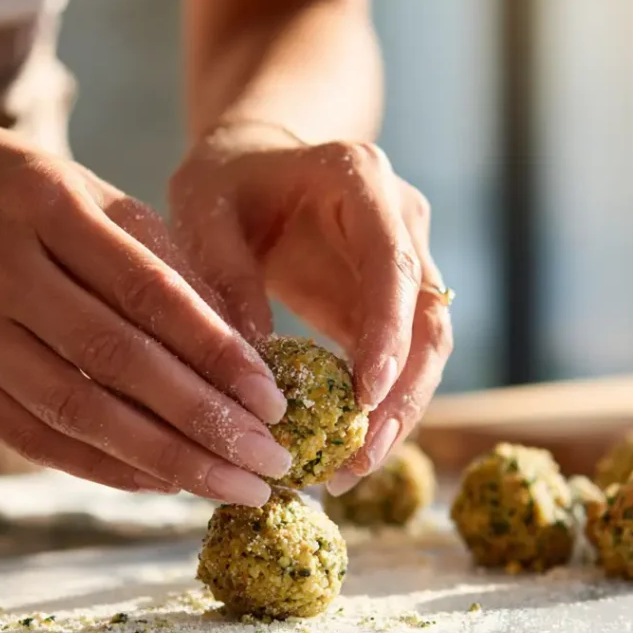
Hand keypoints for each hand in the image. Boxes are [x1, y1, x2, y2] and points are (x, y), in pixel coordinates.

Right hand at [0, 112, 292, 505]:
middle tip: (269, 463)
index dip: (216, 353)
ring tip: (231, 487)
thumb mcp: (102, 201)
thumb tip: (248, 356)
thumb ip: (171, 269)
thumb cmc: (32, 198)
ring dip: (164, 460)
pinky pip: (32, 438)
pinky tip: (163, 483)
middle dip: (204, 421)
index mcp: (46, 203)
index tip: (273, 403)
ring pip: (75, 410)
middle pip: (114, 360)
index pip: (147, 291)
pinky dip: (104, 467)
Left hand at [168, 124, 452, 491]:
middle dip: (403, 393)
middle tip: (362, 457)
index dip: (389, 332)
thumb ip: (224, 271)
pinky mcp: (394, 300)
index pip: (393, 262)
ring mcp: (408, 259)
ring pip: (429, 346)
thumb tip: (255, 358)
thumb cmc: (227, 179)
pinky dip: (381, 405)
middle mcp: (401, 219)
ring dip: (400, 410)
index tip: (368, 396)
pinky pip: (403, 357)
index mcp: (361, 180)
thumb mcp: (203, 208)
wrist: (256, 162)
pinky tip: (348, 449)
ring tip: (353, 469)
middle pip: (428, 316)